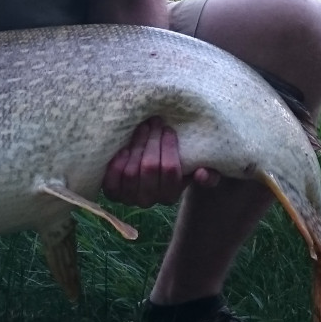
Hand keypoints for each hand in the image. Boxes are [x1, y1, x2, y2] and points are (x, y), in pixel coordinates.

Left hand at [102, 116, 219, 207]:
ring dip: (136, 145)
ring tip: (142, 127)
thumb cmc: (173, 166)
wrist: (146, 172)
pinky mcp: (112, 193)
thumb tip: (203, 174)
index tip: (168, 128)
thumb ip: (208, 174)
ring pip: (131, 171)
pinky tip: (124, 147)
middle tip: (154, 121)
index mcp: (170, 195)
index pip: (171, 170)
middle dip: (152, 140)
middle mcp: (149, 200)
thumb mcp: (194, 169)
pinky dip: (117, 163)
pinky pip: (112, 180)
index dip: (169, 146)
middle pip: (150, 168)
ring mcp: (128, 198)